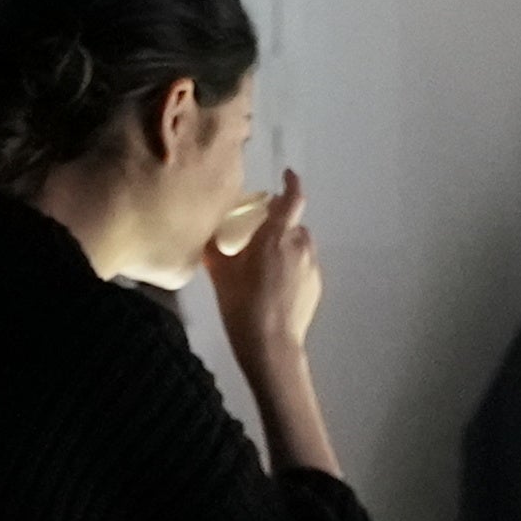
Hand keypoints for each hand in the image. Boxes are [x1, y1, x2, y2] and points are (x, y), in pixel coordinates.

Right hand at [202, 167, 321, 353]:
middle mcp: (300, 247)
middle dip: (279, 223)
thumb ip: (214, 251)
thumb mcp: (221, 276)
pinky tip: (274, 284)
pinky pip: (304, 265)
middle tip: (258, 233)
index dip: (291, 183)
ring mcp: (311, 267)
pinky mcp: (316, 285)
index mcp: (277, 237)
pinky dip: (292, 265)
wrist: (271, 345)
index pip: (292, 200)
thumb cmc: (242, 306)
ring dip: (286, 245)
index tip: (287, 175)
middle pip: (294, 224)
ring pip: (300, 245)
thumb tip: (203, 236)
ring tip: (265, 263)